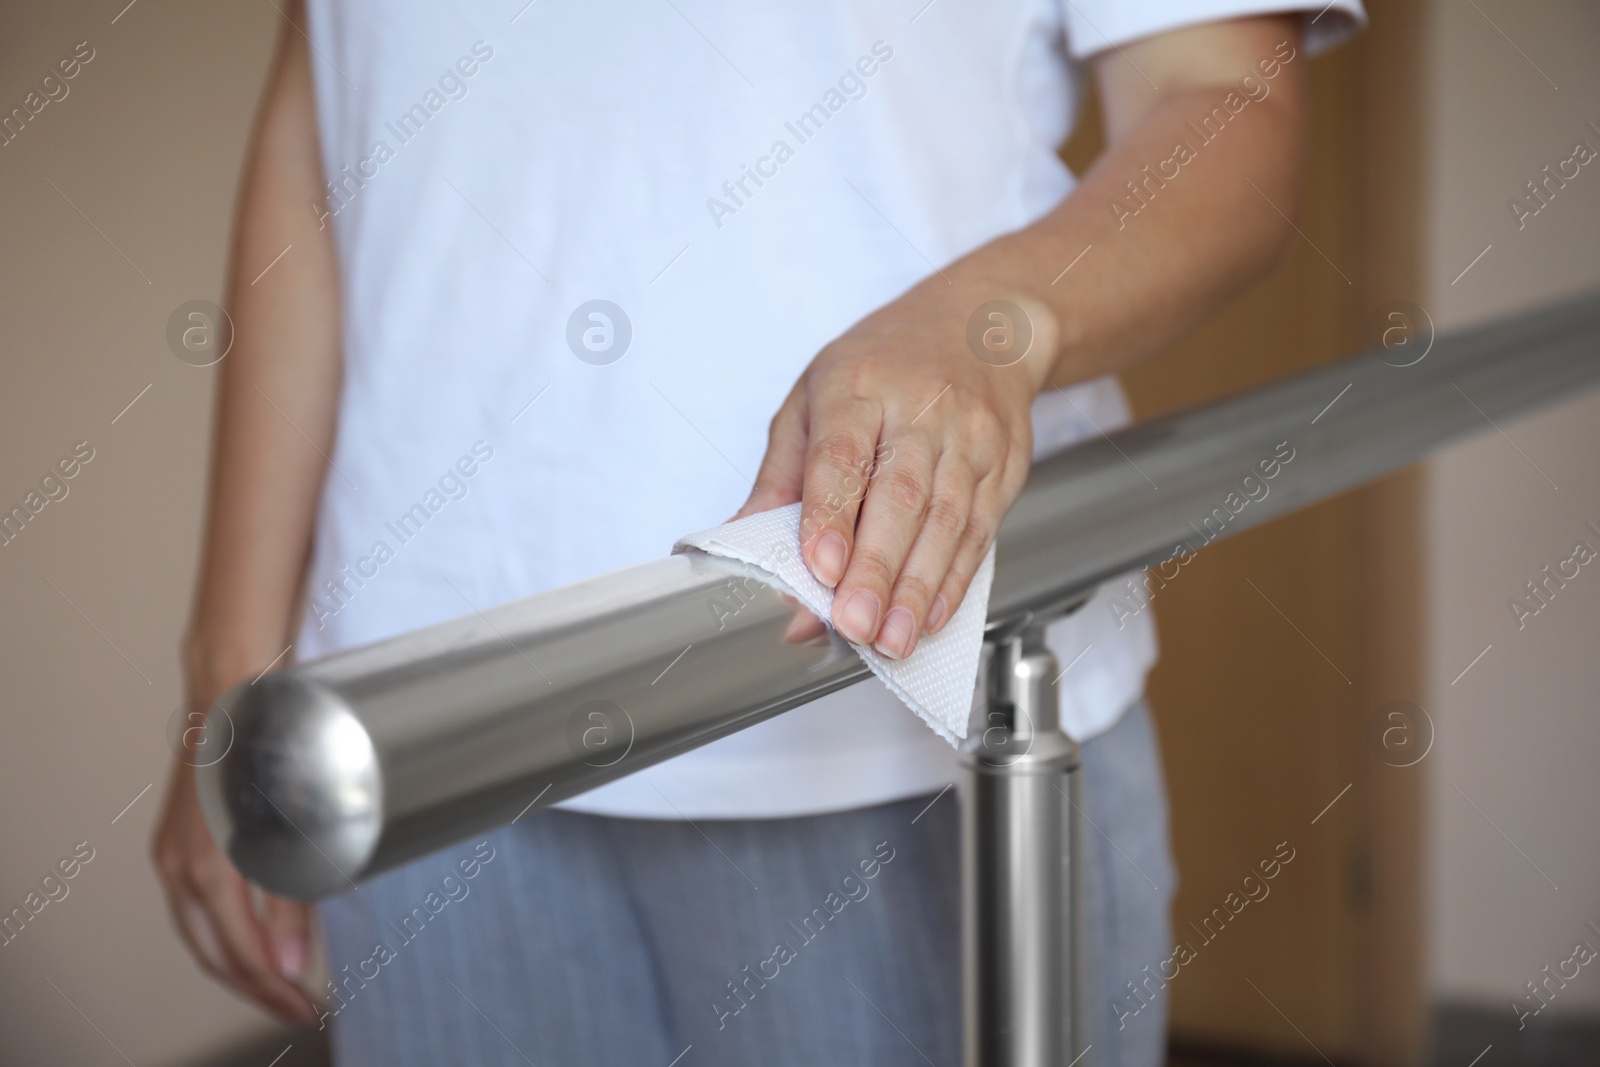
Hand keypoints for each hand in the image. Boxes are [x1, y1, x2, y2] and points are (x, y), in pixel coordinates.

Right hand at [152, 754, 319, 1023]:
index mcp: (207, 869)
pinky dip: (227, 931)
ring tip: (279, 984)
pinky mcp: (181, 840)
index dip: (275, 988)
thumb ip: (291, 901)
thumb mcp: (292, 830)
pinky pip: (199, 905)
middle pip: (214, 954)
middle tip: (296, 1007)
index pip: (242, 952)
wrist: (235, 687)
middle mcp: (180, 867)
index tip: (307, 1006)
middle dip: (255, 989)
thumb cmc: (267, 745)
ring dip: (239, 965)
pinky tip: (254, 937)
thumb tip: (291, 966)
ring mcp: (175, 853)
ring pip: (202, 933)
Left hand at [738, 275, 1054, 658]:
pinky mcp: (1004, 465)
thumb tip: (746, 538)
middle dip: (875, 570)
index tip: (819, 566)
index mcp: (859, 385)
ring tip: (891, 641)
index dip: (832, 513)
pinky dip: (955, 580)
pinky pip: (980, 530)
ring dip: (917, 589)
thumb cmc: (885, 363)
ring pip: (945, 521)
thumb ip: (783, 472)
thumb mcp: (814, 396)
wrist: (984, 326)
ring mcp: (969, 438)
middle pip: (900, 497)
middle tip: (853, 625)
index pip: (844, 454)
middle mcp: (921, 409)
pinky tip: (932, 616)